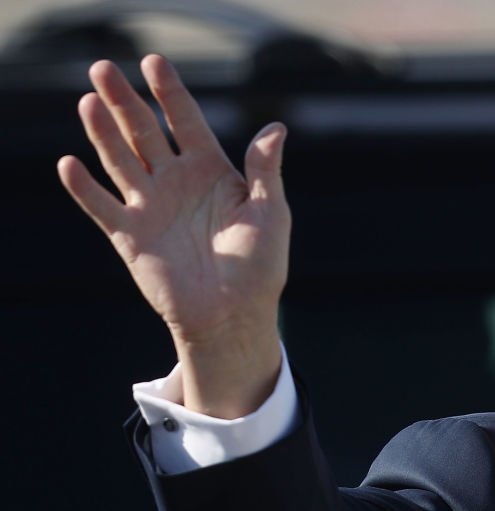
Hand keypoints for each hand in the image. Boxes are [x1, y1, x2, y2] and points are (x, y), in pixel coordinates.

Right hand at [58, 55, 288, 416]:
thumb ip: (265, 170)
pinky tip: (70, 163)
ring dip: (102, 132)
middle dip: (124, 101)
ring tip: (89, 102)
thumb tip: (276, 127)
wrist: (233, 316)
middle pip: (143, 132)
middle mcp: (176, 183)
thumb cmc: (259, 267)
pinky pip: (102, 206)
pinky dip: (84, 187)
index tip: (153, 62)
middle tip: (102, 68)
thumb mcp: (270, 213)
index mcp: (211, 172)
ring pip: (120, 160)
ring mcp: (150, 207)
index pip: (185, 121)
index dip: (169, 92)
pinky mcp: (130, 236)